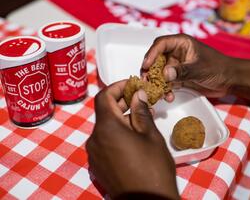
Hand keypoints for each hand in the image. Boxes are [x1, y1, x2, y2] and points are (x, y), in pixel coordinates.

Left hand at [86, 80, 178, 199]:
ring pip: (105, 127)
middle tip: (140, 99)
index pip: (104, 96)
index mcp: (107, 128)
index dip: (117, 86)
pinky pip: (104, 141)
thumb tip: (137, 94)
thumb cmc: (153, 167)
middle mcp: (95, 139)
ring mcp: (94, 153)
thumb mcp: (151, 135)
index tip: (131, 84)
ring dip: (120, 118)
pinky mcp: (97, 165)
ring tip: (141, 118)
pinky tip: (132, 136)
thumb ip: (141, 111)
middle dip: (121, 102)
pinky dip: (116, 133)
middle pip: (104, 111)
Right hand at [141, 34, 234, 100]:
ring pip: (159, 72)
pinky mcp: (178, 77)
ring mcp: (176, 66)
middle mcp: (176, 53)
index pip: (161, 44)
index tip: (146, 65)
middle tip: (146, 80)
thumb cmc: (218, 67)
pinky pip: (166, 83)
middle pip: (156, 58)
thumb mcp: (200, 68)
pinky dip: (165, 90)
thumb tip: (165, 74)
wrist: (229, 80)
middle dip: (150, 70)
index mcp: (181, 43)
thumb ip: (183, 71)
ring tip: (155, 91)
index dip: (151, 54)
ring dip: (156, 82)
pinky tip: (168, 97)